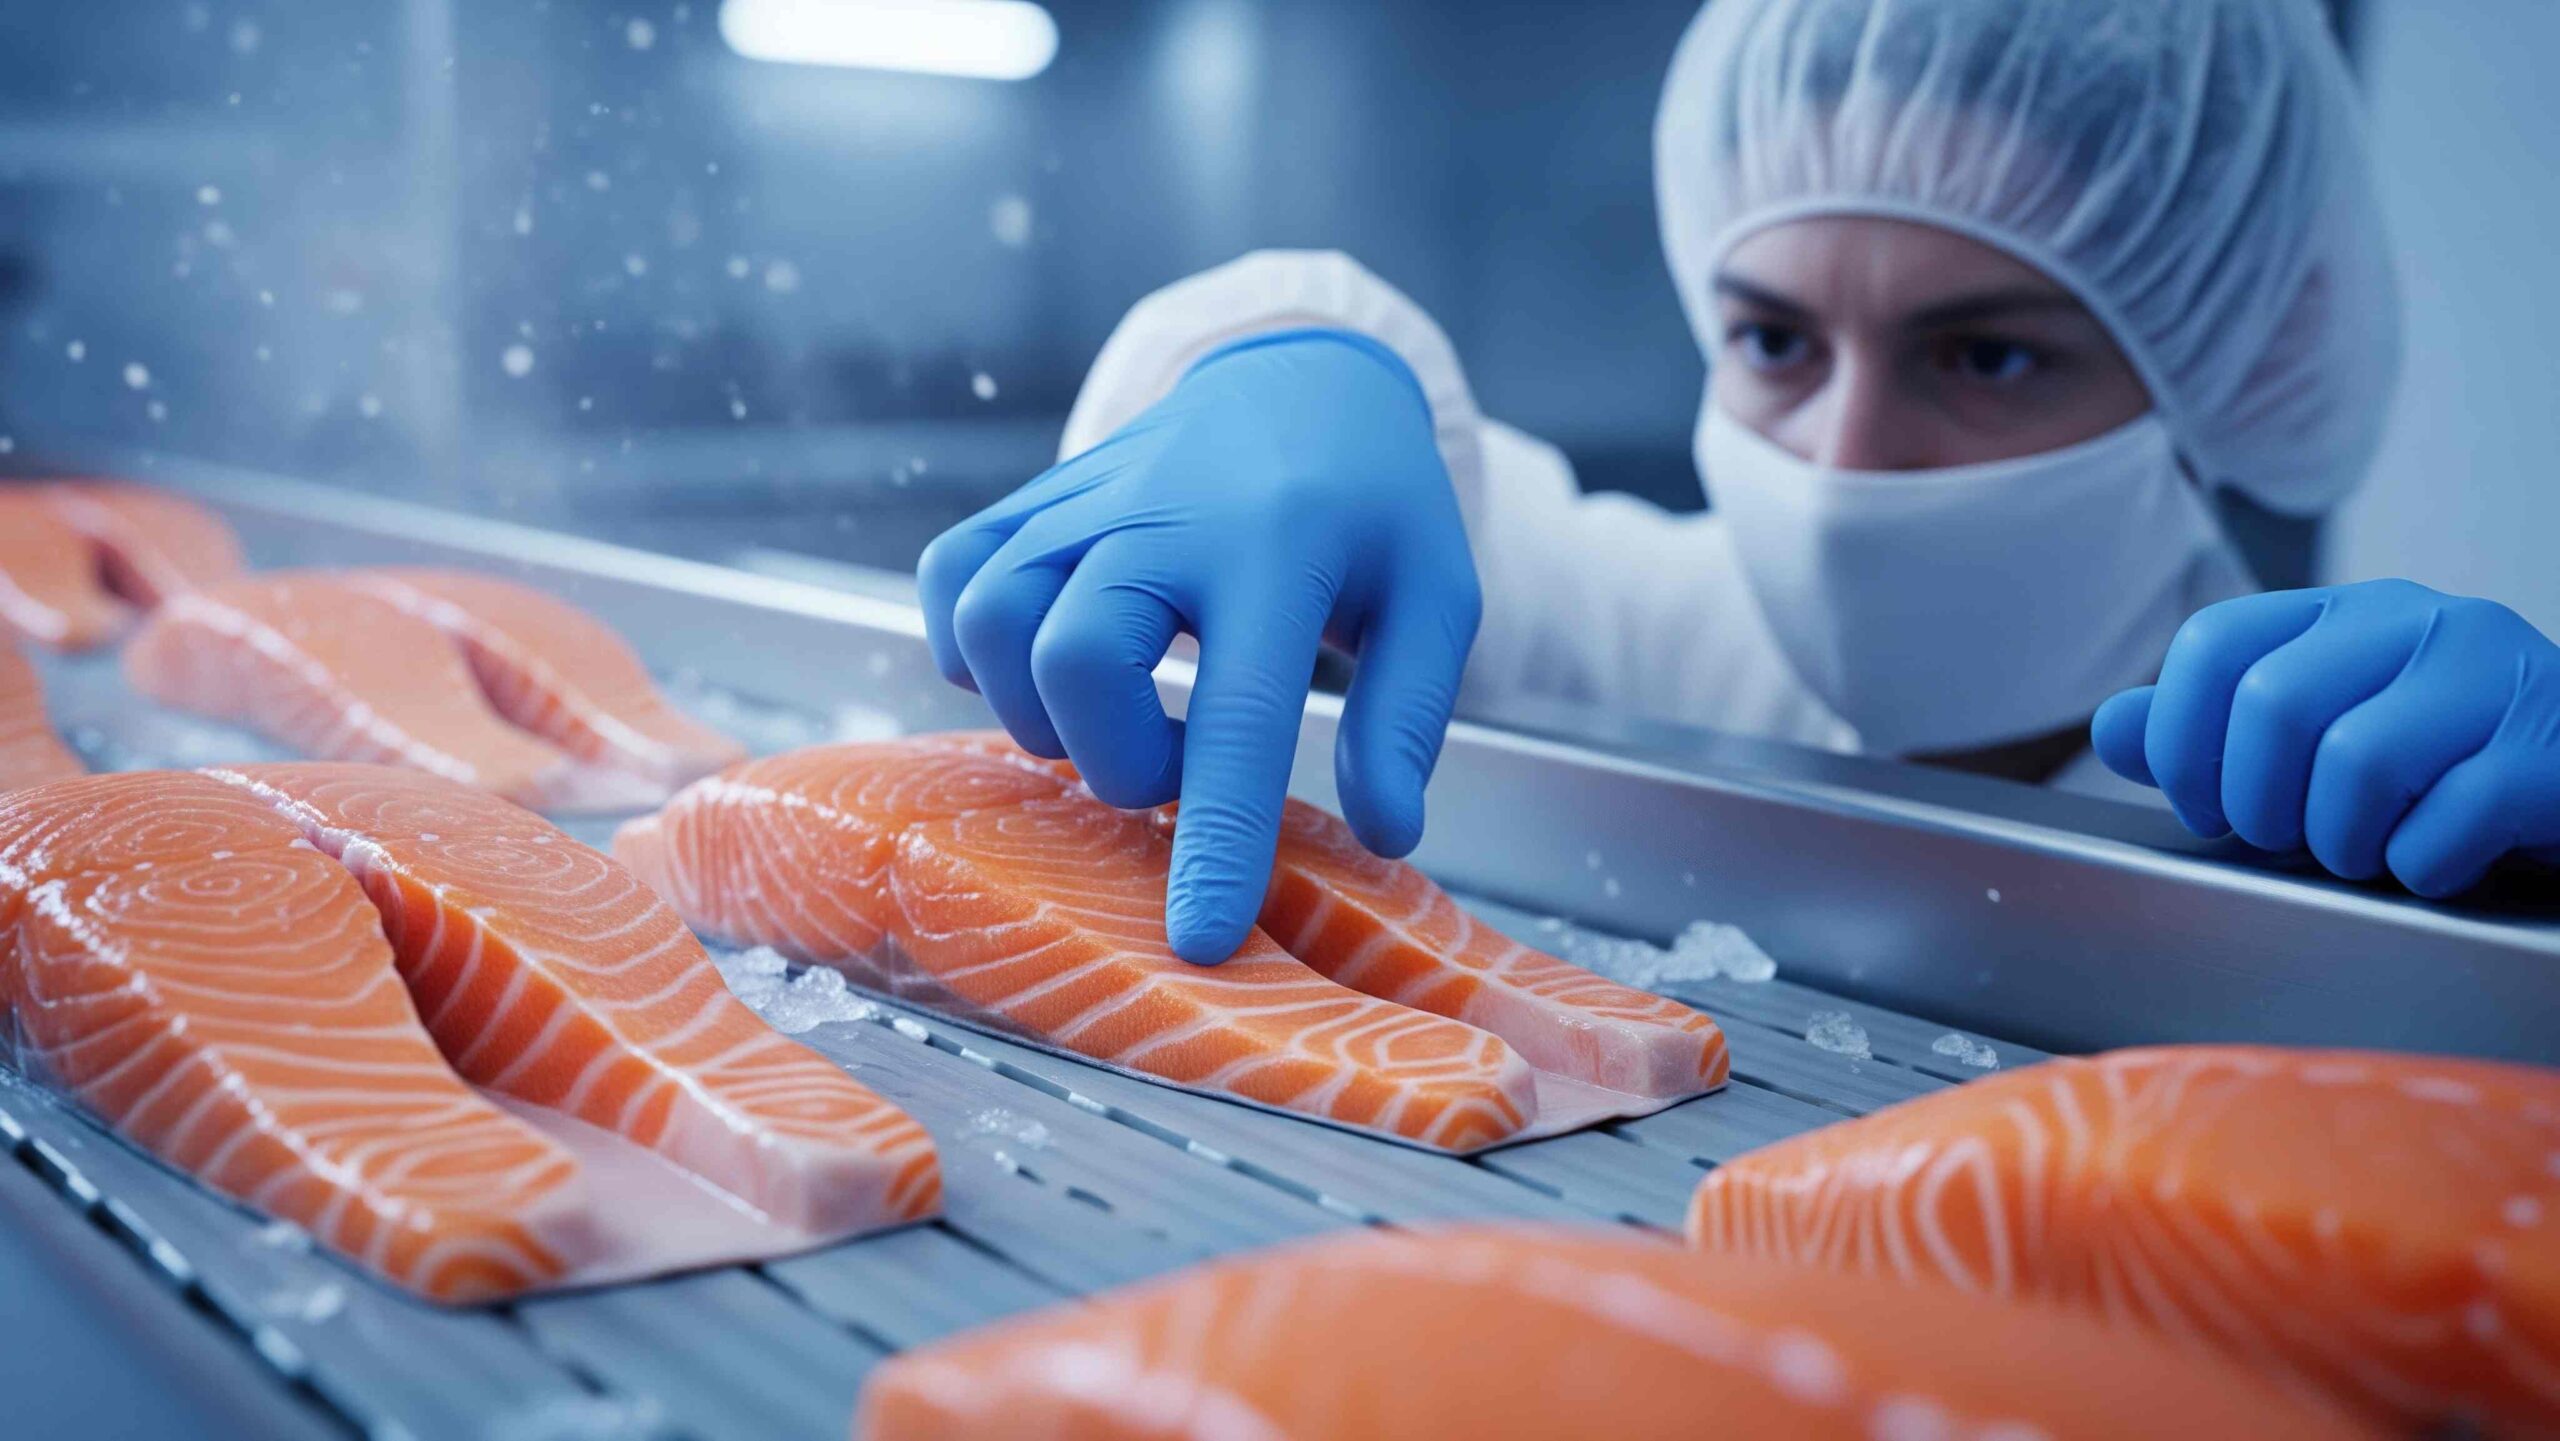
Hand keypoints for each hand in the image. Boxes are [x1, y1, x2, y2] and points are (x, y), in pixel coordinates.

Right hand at [917, 329, 1480, 960]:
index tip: (1197, 940)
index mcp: (1278, 551)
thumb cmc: (1375, 506)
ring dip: (1040, 707)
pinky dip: (971, 641)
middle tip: (1176, 757)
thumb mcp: (1435, 599)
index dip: (1215, 838)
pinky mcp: (1033, 497)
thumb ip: (1406, 716)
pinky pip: (949, 573)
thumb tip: (1385, 833)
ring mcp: (1083, 500)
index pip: (1238, 716)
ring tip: (1113, 712)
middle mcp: (1163, 516)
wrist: (1303, 375)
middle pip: (1074, 658)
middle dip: (1115, 757)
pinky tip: (1040, 665)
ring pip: (993, 620)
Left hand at [2092, 579, 2559, 896]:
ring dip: (2342, 840)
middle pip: (2274, 704)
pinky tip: (2437, 859)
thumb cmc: (2444, 761)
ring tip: (2368, 850)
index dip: (2183, 738)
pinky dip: (2421, 864)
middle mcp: (2415, 622)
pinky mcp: (2545, 747)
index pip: (2214, 642)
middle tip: (2291, 837)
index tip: (2205, 803)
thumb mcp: (2323, 732)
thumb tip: (2115, 729)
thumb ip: (2214, 732)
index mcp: (2343, 613)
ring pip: (2356, 761)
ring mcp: (2489, 674)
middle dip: (2260, 802)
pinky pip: (2443, 821)